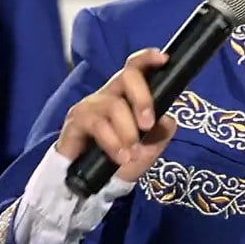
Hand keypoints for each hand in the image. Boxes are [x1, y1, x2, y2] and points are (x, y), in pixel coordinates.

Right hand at [57, 48, 177, 181]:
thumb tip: (168, 119)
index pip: (135, 68)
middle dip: (143, 99)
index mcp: (128, 95)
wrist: (94, 184)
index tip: (163, 59)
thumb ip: (161, 132)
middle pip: (127, 77)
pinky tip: (121, 157)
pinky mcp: (76, 121)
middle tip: (148, 125)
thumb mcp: (149, 148)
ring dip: (128, 132)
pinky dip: (113, 143)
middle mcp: (109, 94)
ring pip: (114, 106)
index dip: (147, 59)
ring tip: (132, 154)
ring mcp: (91, 105)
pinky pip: (98, 125)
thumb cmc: (122, 157)